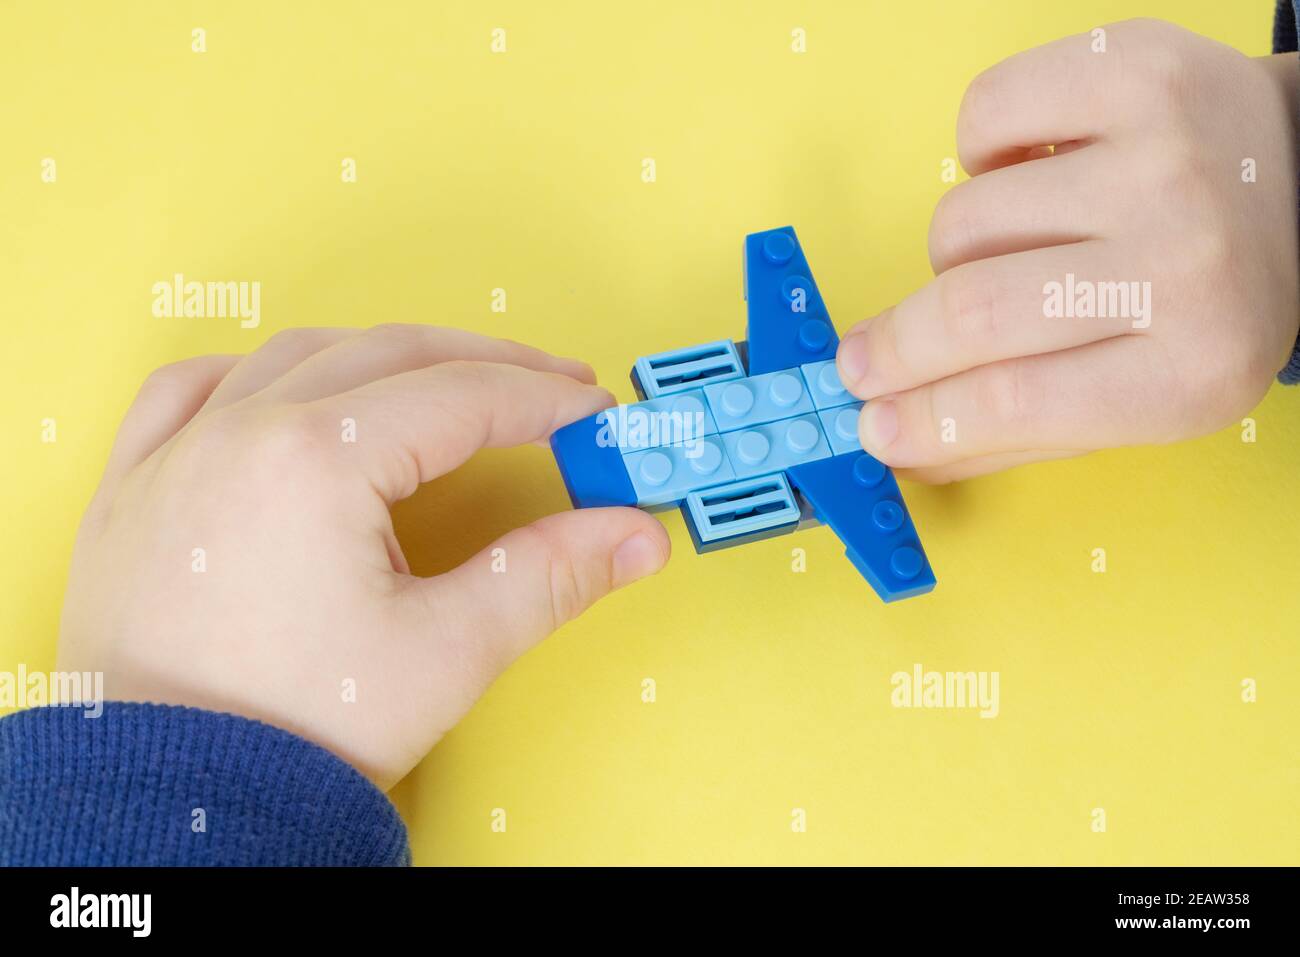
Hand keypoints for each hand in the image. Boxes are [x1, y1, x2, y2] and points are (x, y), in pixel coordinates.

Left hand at [57, 325, 669, 788]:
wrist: (171, 806)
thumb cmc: (291, 734)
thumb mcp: (446, 653)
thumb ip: (547, 576)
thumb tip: (634, 536)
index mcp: (318, 459)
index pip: (463, 398)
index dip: (544, 400)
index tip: (594, 412)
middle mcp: (241, 432)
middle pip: (390, 355)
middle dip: (484, 364)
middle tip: (551, 386)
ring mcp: (177, 454)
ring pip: (297, 355)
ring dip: (383, 356)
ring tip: (446, 380)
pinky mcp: (133, 490)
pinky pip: (191, 389)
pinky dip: (256, 372)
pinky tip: (288, 386)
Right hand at [836, 19, 1299, 482]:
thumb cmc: (1214, 297)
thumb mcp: (1149, 394)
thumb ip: (1026, 432)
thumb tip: (905, 450)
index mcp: (1194, 367)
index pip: (1012, 400)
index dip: (921, 418)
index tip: (872, 424)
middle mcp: (1185, 262)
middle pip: (974, 311)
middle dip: (894, 347)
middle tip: (862, 362)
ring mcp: (1158, 159)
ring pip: (964, 219)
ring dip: (956, 251)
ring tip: (1005, 251)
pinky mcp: (1131, 74)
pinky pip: (982, 116)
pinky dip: (978, 152)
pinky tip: (1024, 168)